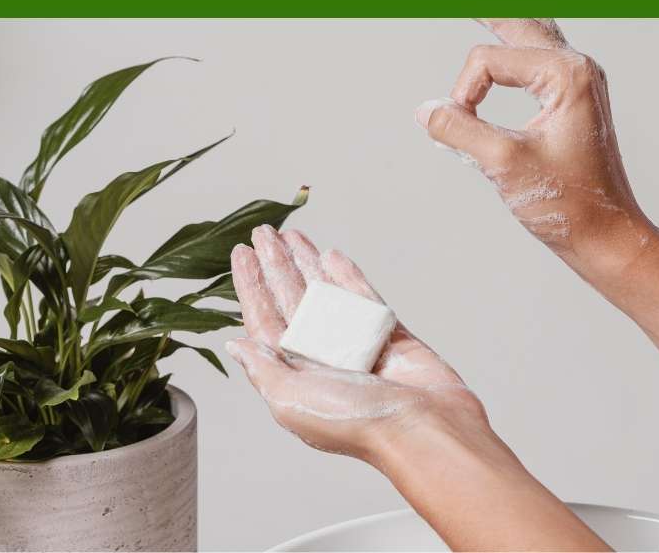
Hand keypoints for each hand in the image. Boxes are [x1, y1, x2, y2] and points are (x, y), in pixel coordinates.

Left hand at [225, 225, 487, 464]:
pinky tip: (331, 255)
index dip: (251, 287)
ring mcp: (355, 342)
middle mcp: (321, 356)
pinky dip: (347, 275)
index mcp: (295, 374)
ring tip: (292, 234)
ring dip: (306, 263)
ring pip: (324, 293)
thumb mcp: (291, 401)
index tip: (241, 255)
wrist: (422, 426)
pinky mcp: (387, 332)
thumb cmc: (357, 423)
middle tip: (263, 233)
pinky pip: (362, 296)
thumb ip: (263, 370)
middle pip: (290, 299)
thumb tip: (236, 346)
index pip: (264, 321)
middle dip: (275, 265)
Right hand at [415, 18, 652, 282]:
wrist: (605, 234)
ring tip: (479, 0)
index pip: (488, 61)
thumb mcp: (505, 164)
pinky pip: (538, 57)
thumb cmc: (568, 203)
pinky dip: (515, 47)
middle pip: (519, 19)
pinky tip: (507, 36)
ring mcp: (578, 82)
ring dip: (503, 20)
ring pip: (532, 33)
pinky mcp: (573, 100)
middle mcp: (577, 68)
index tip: (461, 127)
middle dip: (487, 5)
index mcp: (566, 74)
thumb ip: (460, 130)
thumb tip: (426, 110)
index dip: (462, 93)